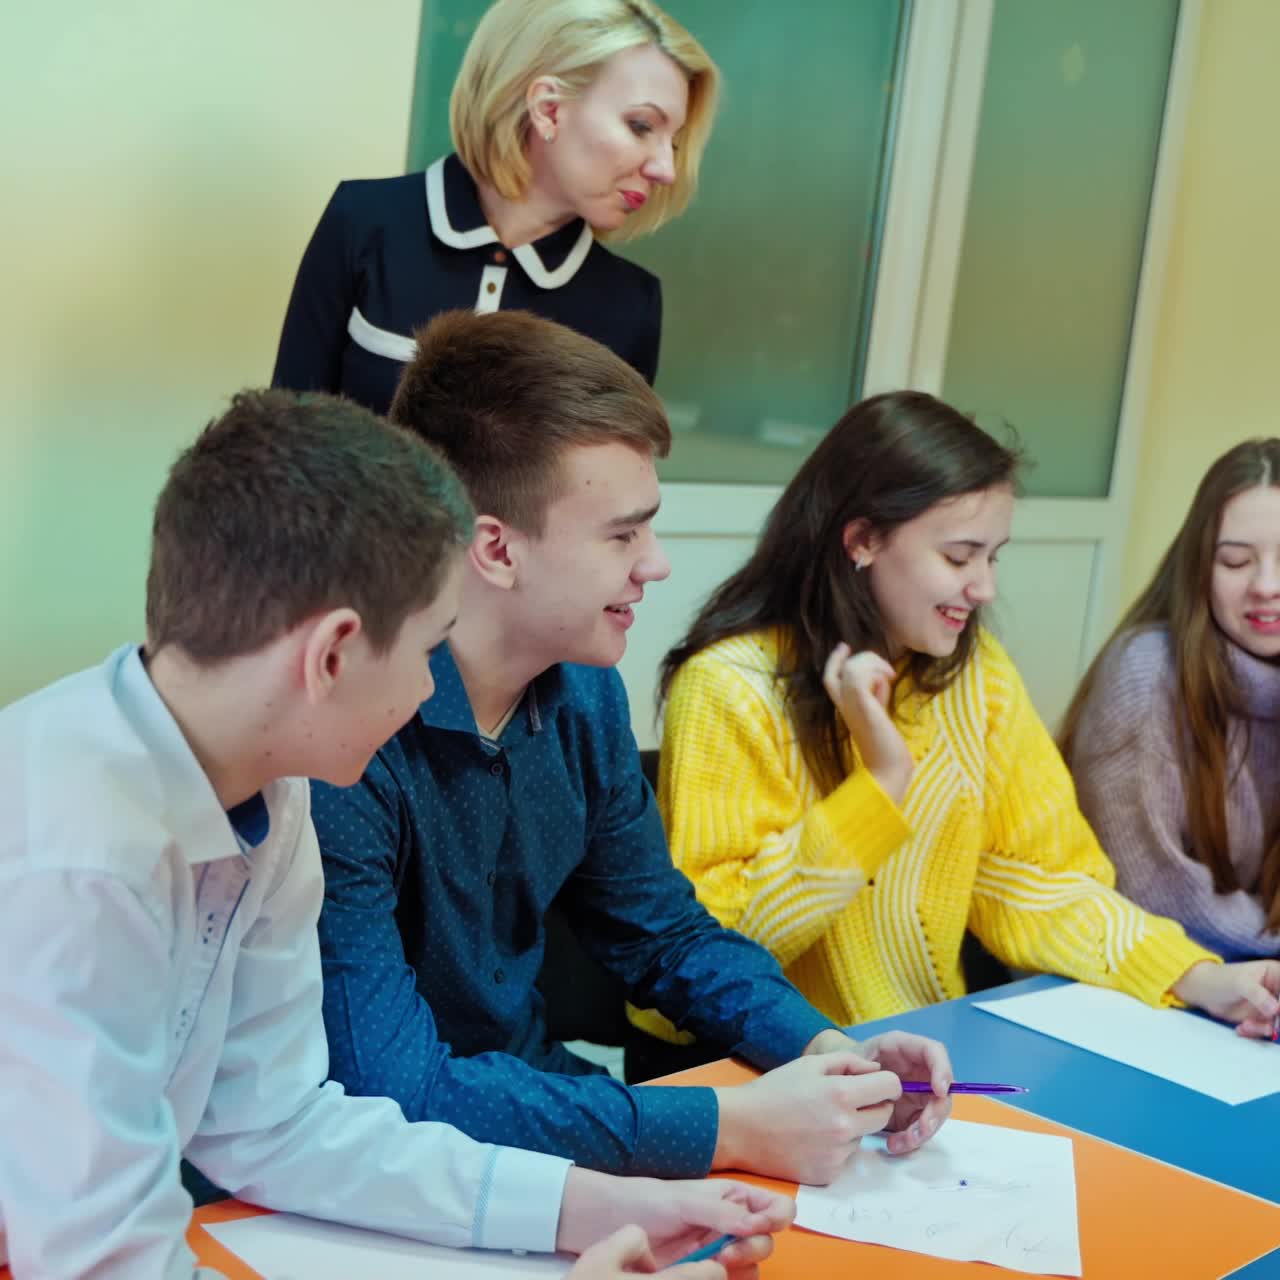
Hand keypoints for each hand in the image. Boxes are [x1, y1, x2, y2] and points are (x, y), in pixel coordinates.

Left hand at [557, 1169, 790, 1272]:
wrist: (607, 1223)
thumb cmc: (645, 1200)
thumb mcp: (682, 1201)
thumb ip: (720, 1212)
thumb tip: (758, 1225)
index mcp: (731, 1198)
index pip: (775, 1206)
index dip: (776, 1218)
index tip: (758, 1226)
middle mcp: (731, 1224)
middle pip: (768, 1241)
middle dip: (754, 1248)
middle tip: (726, 1253)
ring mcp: (718, 1250)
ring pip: (753, 1267)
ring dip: (742, 1268)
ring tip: (714, 1265)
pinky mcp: (703, 1273)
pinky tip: (707, 1275)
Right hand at [712, 1051, 900, 1183]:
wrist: (741, 1128)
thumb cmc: (774, 1090)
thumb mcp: (808, 1064)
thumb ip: (849, 1062)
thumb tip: (877, 1069)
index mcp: (842, 1094)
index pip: (891, 1087)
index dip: (886, 1083)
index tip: (873, 1084)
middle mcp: (845, 1127)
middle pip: (884, 1115)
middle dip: (873, 1105)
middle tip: (846, 1101)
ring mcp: (838, 1155)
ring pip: (863, 1137)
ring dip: (852, 1128)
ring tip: (819, 1120)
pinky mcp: (829, 1175)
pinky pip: (846, 1157)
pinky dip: (836, 1148)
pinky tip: (812, 1139)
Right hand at [822, 643, 912, 802]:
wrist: (888, 769)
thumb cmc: (887, 748)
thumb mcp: (878, 716)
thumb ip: (875, 698)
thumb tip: (882, 679)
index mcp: (845, 708)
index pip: (830, 677)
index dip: (835, 660)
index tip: (844, 645)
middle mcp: (843, 705)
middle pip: (840, 668)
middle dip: (864, 658)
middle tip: (887, 670)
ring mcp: (851, 705)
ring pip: (852, 667)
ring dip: (874, 664)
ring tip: (890, 677)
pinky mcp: (862, 705)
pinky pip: (860, 675)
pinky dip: (877, 672)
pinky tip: (889, 682)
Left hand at [858, 1030, 953, 1152]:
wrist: (841, 1082)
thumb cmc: (847, 1065)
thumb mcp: (852, 1058)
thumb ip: (865, 1065)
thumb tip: (887, 1079)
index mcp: (905, 1049)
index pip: (934, 1052)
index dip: (942, 1069)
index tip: (939, 1091)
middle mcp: (919, 1071)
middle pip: (941, 1091)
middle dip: (935, 1113)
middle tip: (922, 1128)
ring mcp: (919, 1094)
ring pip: (934, 1115)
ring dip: (923, 1132)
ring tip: (902, 1141)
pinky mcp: (913, 1114)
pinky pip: (920, 1130)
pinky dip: (911, 1141)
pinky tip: (893, 1144)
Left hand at [1172, 959, 1279, 1037]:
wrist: (1204, 991)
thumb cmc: (1222, 979)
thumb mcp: (1240, 983)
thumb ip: (1258, 995)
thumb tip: (1276, 1009)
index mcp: (1276, 974)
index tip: (1277, 1009)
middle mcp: (1277, 990)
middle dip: (1279, 1019)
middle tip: (1270, 1026)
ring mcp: (1271, 1005)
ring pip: (1279, 1022)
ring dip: (1264, 1028)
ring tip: (1247, 1025)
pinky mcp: (1262, 1018)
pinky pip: (1267, 1029)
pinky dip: (1256, 1032)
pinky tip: (1241, 1028)